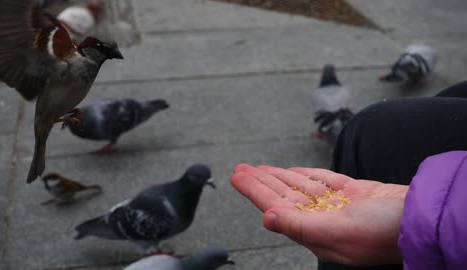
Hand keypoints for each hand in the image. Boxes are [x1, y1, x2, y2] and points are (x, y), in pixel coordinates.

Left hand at [231, 164, 407, 265]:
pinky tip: (291, 172)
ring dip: (277, 176)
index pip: (276, 207)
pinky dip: (305, 175)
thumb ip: (300, 225)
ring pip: (299, 187)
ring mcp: (338, 204)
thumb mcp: (339, 230)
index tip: (237, 176)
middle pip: (283, 195)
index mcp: (316, 231)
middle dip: (260, 181)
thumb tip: (267, 218)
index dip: (255, 191)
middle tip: (240, 168)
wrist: (422, 217)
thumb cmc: (384, 230)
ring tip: (257, 167)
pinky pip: (321, 181)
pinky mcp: (352, 192)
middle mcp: (323, 218)